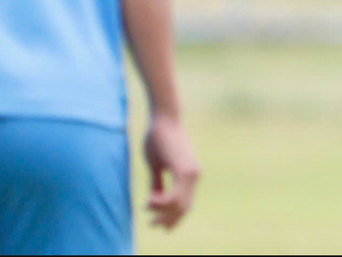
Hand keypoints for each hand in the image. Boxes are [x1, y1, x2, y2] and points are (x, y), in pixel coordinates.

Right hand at [144, 114, 199, 229]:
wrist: (164, 117)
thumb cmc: (158, 137)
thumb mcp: (156, 164)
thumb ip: (158, 181)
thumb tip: (155, 197)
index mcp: (190, 173)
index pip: (185, 203)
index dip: (173, 216)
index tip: (159, 224)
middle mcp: (194, 174)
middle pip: (184, 208)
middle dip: (168, 219)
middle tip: (153, 225)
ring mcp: (190, 172)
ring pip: (179, 204)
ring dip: (162, 212)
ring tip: (147, 209)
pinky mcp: (182, 169)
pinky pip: (174, 196)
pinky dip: (162, 203)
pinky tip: (149, 202)